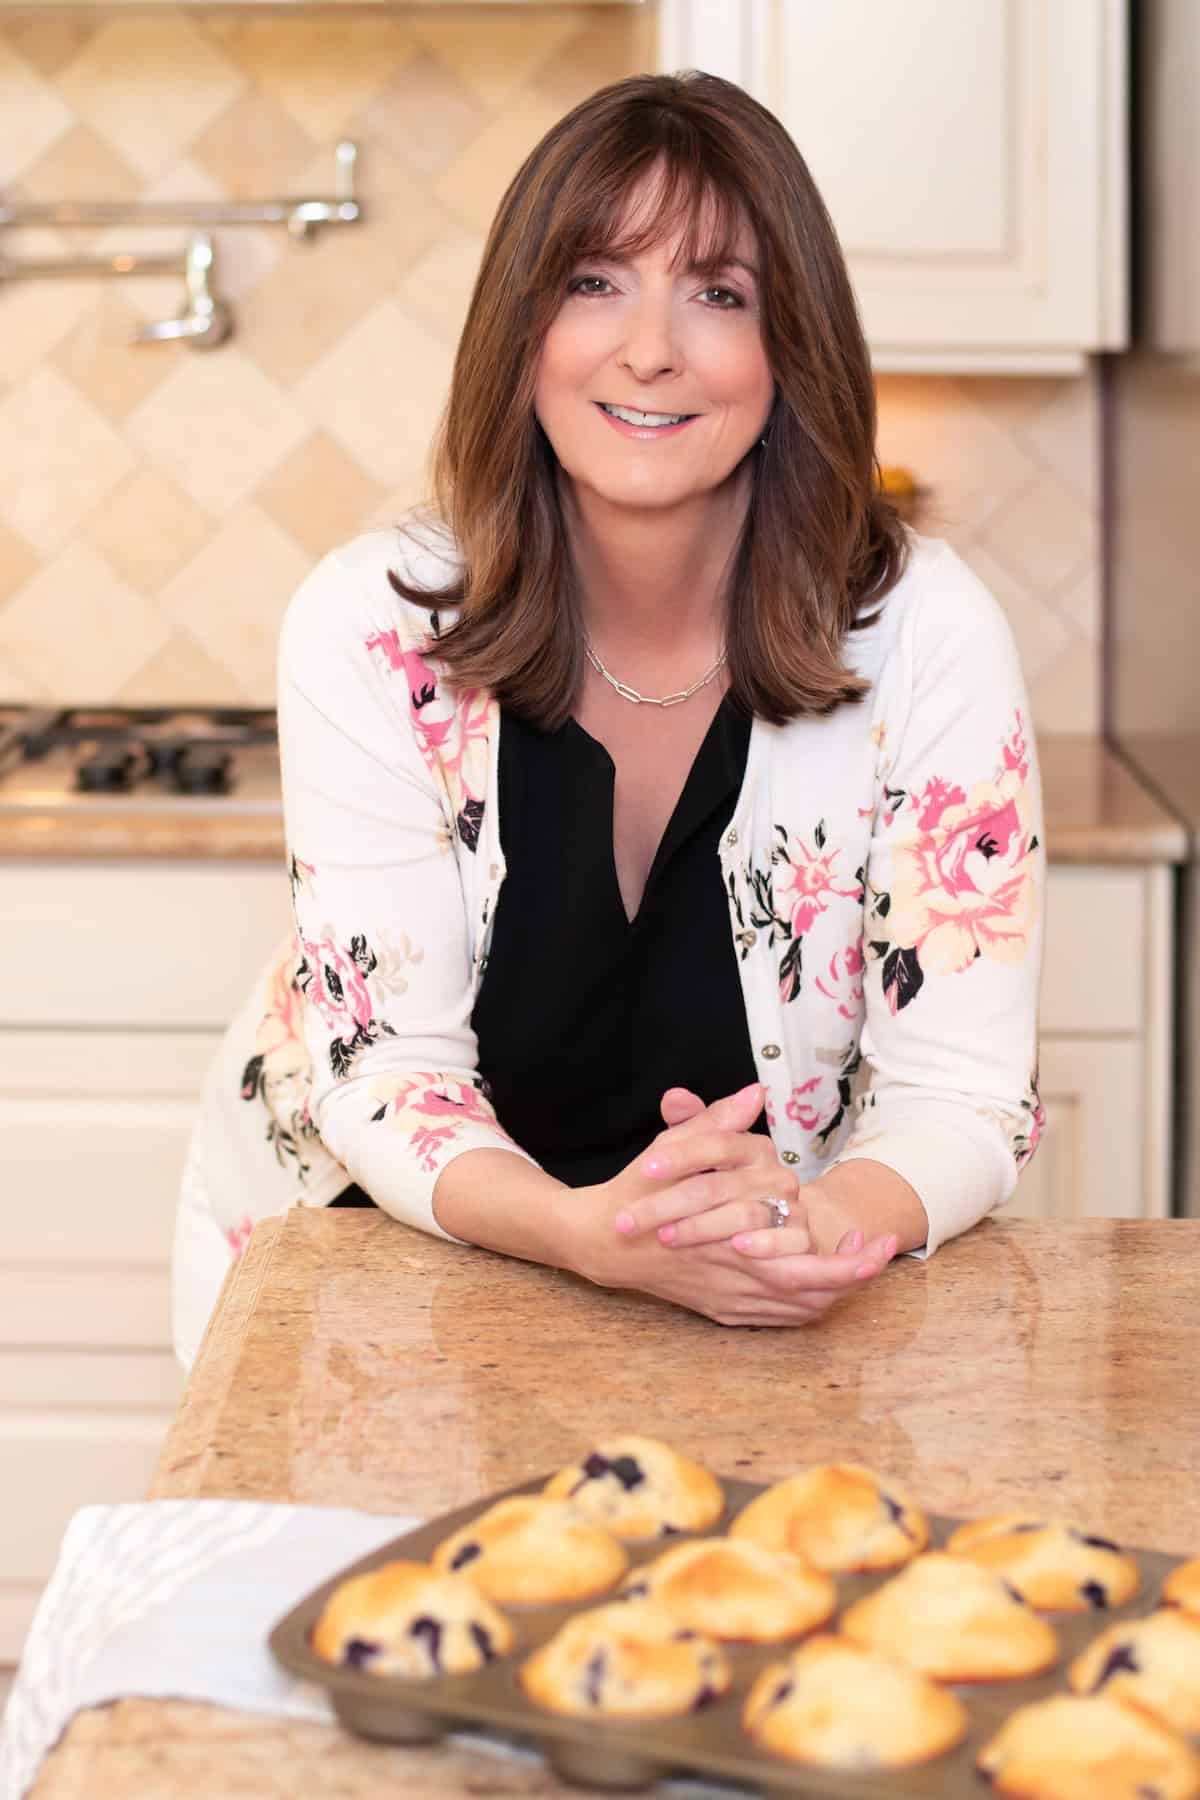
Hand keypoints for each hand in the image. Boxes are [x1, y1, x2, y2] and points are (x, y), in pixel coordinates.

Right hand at [567, 1085, 897, 1327]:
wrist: (602, 1241)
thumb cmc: (639, 1190)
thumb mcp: (672, 1148)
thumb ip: (716, 1122)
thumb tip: (754, 1093)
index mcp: (728, 1239)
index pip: (803, 1260)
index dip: (846, 1259)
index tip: (874, 1235)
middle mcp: (733, 1275)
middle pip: (810, 1293)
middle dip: (851, 1276)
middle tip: (879, 1251)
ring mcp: (728, 1298)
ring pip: (798, 1309)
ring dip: (834, 1290)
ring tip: (859, 1263)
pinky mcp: (722, 1310)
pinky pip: (777, 1319)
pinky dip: (806, 1306)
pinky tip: (821, 1284)